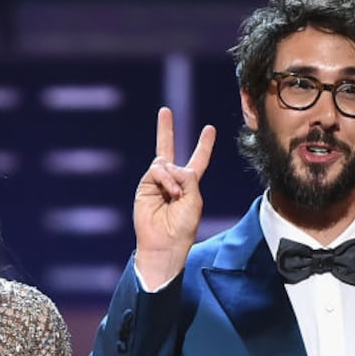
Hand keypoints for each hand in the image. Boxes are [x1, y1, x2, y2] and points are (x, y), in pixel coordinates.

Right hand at [132, 106, 215, 289]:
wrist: (164, 244)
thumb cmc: (183, 228)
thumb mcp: (195, 200)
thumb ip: (188, 178)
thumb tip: (169, 165)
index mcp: (190, 186)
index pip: (198, 160)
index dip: (204, 145)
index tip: (210, 129)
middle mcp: (172, 181)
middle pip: (169, 150)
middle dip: (165, 130)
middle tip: (165, 111)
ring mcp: (157, 183)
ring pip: (165, 163)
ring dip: (173, 177)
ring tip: (175, 196)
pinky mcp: (145, 186)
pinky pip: (157, 170)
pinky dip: (165, 179)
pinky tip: (169, 192)